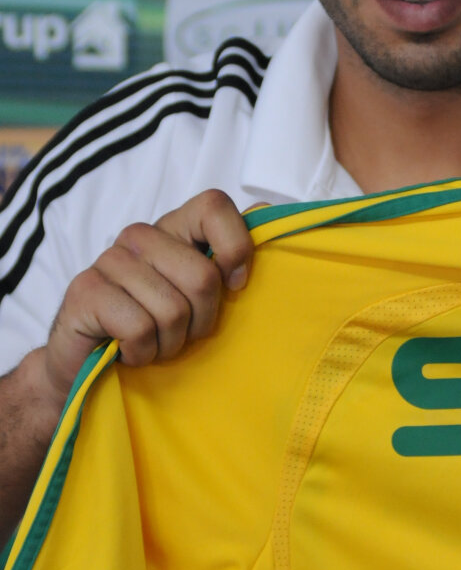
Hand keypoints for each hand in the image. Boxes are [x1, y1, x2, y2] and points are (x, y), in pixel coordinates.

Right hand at [39, 189, 254, 408]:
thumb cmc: (157, 328)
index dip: (236, 248)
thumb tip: (265, 213)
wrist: (90, 363)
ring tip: (155, 343)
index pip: (214, 206)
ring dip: (171, 342)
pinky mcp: (86, 290)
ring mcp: (109, 260)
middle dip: (202, 320)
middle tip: (183, 332)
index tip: (235, 286)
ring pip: (173, 310)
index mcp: (174, 229)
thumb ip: (228, 258)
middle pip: (203, 277)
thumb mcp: (201, 296)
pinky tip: (130, 351)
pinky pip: (140, 329)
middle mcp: (140, 236)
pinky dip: (143, 353)